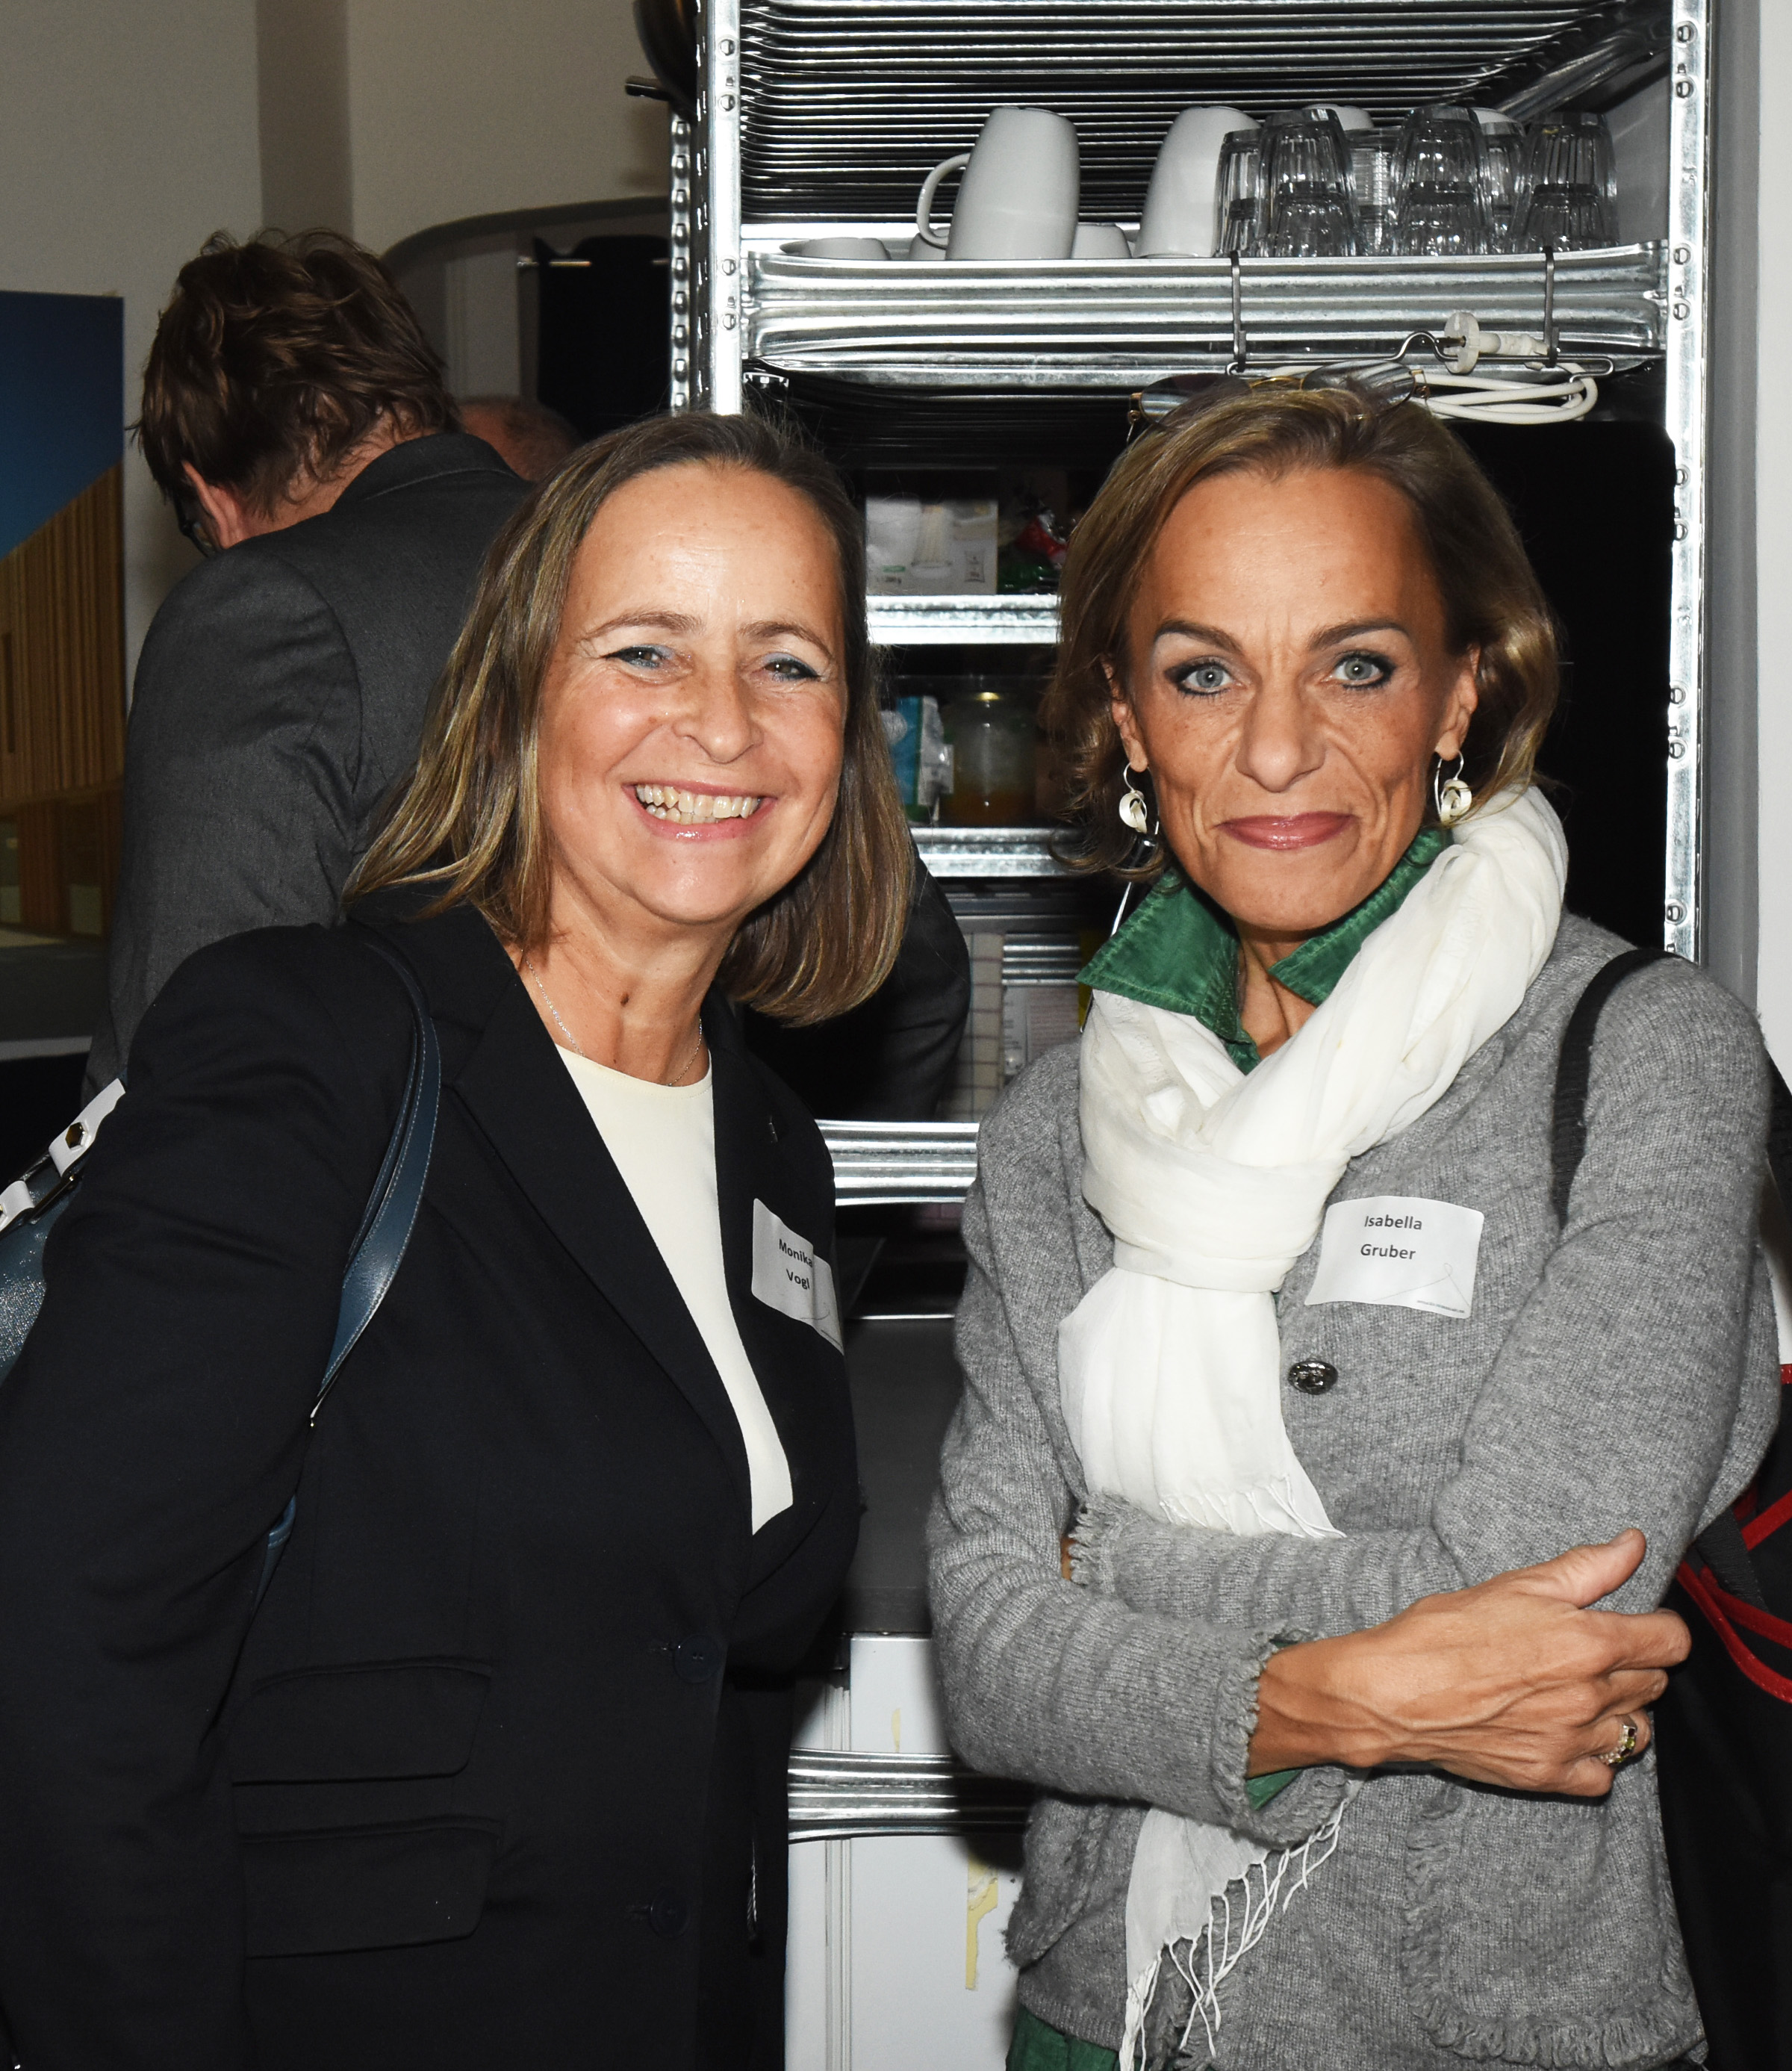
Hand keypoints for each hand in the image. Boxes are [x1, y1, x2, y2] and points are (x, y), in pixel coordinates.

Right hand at [1252, 1529, 1688, 1798]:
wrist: (1394, 1692)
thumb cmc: (1444, 1632)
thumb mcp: (1517, 1584)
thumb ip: (1585, 1568)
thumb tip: (1632, 1545)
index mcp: (1589, 1643)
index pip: (1672, 1641)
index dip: (1657, 1626)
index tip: (1638, 1622)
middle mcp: (1591, 1696)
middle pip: (1655, 1684)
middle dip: (1633, 1664)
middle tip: (1591, 1650)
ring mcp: (1573, 1741)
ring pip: (1637, 1733)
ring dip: (1621, 1711)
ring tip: (1583, 1693)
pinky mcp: (1551, 1776)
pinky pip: (1604, 1775)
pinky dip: (1594, 1756)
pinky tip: (1567, 1732)